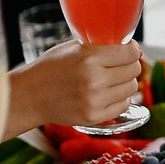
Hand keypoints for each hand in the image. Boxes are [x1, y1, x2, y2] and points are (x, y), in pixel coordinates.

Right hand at [4, 38, 143, 136]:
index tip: (128, 50)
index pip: (132, 53)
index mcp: (90, 57)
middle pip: (134, 70)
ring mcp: (94, 100)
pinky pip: (123, 105)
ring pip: (131, 88)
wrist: (30, 95)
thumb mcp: (74, 47)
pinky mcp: (93, 117)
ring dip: (126, 82)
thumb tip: (131, 47)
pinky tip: (108, 93)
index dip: (133, 50)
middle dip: (130, 65)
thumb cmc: (51, 67)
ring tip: (111, 79)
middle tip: (119, 65)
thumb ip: (101, 46)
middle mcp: (94, 80)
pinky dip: (120, 98)